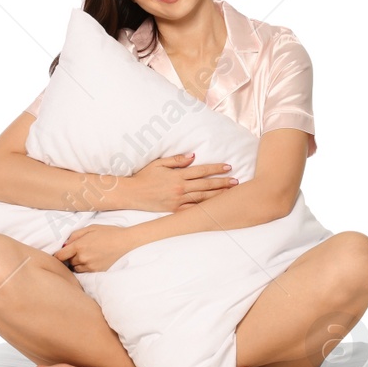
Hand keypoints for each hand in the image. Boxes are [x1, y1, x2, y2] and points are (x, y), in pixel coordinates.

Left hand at [53, 224, 137, 273]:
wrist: (126, 242)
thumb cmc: (109, 233)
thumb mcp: (90, 228)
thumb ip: (75, 235)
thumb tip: (65, 244)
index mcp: (79, 246)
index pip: (60, 256)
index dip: (57, 255)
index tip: (59, 254)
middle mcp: (83, 258)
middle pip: (68, 262)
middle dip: (70, 257)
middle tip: (78, 251)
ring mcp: (90, 266)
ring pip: (76, 268)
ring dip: (77, 263)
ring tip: (87, 255)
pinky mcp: (97, 272)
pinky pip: (85, 272)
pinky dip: (85, 267)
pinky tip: (92, 260)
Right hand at [122, 152, 237, 212]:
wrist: (131, 193)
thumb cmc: (144, 177)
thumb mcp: (159, 163)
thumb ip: (177, 160)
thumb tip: (193, 156)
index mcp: (178, 175)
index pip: (201, 171)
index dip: (216, 169)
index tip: (228, 167)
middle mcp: (180, 188)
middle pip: (206, 185)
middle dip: (222, 183)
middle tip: (236, 182)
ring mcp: (178, 201)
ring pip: (202, 198)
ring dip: (218, 196)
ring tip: (231, 194)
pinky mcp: (174, 210)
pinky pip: (192, 210)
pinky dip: (204, 209)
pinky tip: (214, 208)